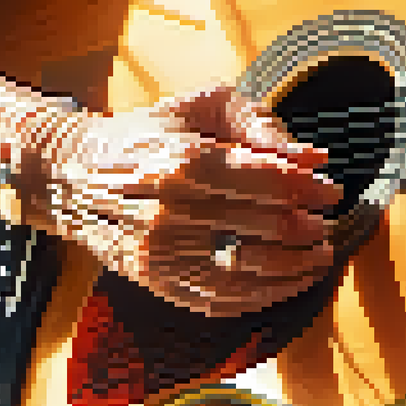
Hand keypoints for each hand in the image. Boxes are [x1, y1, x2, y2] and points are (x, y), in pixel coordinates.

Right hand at [12, 84, 342, 317]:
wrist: (74, 176)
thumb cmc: (146, 135)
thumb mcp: (198, 106)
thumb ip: (258, 124)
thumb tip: (313, 157)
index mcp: (187, 160)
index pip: (269, 181)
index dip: (310, 189)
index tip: (331, 192)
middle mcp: (173, 209)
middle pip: (265, 227)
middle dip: (308, 229)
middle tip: (326, 226)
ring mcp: (163, 251)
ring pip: (249, 270)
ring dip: (296, 269)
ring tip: (319, 258)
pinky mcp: (157, 279)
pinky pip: (222, 298)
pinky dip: (264, 296)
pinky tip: (287, 285)